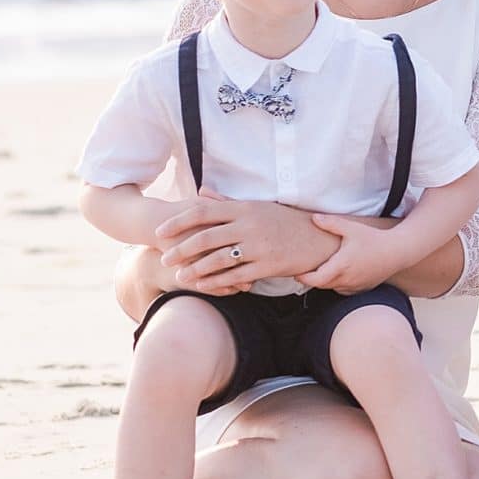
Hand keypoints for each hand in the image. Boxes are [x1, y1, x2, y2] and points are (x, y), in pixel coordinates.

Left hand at [155, 188, 313, 294]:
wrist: (318, 238)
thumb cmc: (284, 220)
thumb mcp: (257, 206)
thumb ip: (226, 201)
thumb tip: (201, 192)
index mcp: (244, 208)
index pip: (203, 212)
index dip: (178, 222)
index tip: (160, 232)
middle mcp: (249, 225)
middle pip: (206, 237)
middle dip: (181, 249)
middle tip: (164, 258)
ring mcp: (258, 246)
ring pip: (218, 259)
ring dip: (195, 270)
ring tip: (180, 278)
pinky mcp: (267, 265)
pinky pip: (236, 276)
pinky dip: (217, 282)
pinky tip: (204, 287)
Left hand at [300, 214, 404, 294]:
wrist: (397, 251)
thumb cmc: (374, 239)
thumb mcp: (351, 228)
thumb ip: (331, 223)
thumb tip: (314, 218)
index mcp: (341, 266)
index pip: (315, 279)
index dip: (303, 277)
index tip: (297, 272)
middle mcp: (347, 279)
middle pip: (321, 285)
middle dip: (312, 279)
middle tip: (305, 269)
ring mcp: (355, 285)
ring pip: (332, 288)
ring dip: (325, 282)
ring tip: (322, 270)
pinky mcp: (362, 288)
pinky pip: (344, 290)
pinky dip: (338, 284)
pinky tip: (339, 274)